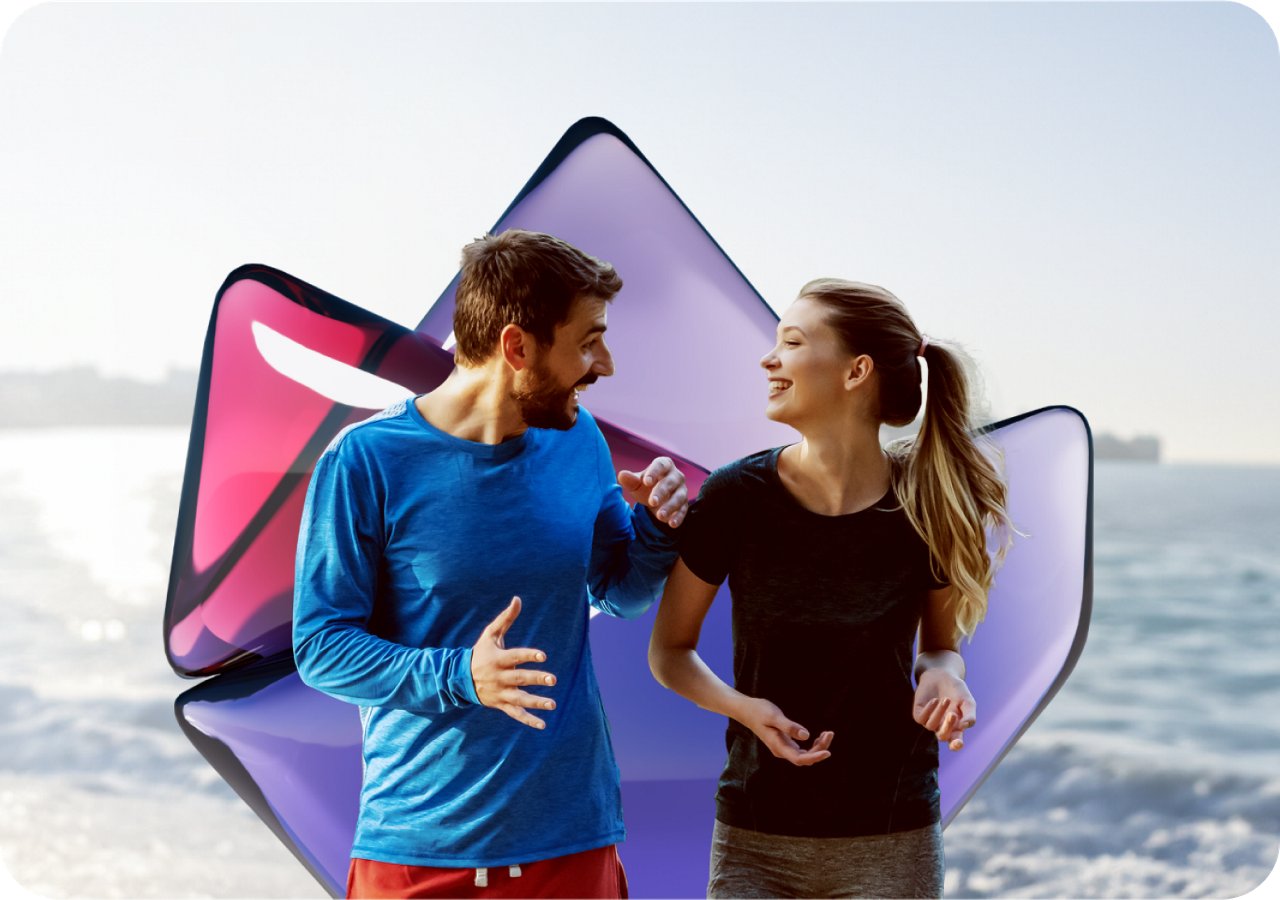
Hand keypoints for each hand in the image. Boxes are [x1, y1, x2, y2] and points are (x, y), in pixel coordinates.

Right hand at [470, 596, 555, 729]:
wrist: (459, 678)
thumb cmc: (480, 652)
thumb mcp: (490, 634)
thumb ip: (505, 619)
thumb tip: (517, 599)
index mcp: (498, 659)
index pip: (515, 657)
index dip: (529, 655)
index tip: (544, 656)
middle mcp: (499, 677)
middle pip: (519, 678)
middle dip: (536, 679)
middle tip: (553, 679)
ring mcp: (500, 692)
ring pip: (519, 699)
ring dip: (536, 702)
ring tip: (553, 704)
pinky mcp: (501, 704)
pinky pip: (515, 713)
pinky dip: (528, 720)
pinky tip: (542, 724)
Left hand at [618, 457, 687, 526]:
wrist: (655, 498)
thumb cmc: (646, 486)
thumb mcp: (636, 483)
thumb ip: (630, 480)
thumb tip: (622, 475)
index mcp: (664, 465)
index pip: (660, 465)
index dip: (654, 473)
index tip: (646, 482)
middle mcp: (676, 476)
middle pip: (670, 482)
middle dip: (661, 492)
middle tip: (652, 502)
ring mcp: (682, 490)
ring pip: (678, 497)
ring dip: (670, 507)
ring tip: (660, 516)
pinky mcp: (684, 504)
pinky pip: (683, 510)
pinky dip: (678, 517)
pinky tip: (671, 524)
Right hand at [737, 696, 833, 766]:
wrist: (747, 711)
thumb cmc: (759, 711)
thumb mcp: (774, 716)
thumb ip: (789, 726)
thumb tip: (806, 735)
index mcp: (778, 746)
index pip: (800, 759)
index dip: (815, 757)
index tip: (828, 752)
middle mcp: (781, 751)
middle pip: (805, 758)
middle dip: (820, 749)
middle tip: (830, 733)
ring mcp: (783, 749)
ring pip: (805, 756)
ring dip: (818, 748)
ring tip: (828, 733)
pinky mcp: (785, 744)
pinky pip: (802, 751)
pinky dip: (813, 746)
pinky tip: (819, 737)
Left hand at [913, 669, 975, 750]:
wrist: (942, 675)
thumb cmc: (957, 690)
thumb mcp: (968, 702)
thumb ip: (970, 715)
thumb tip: (964, 727)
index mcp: (955, 727)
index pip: (955, 742)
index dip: (956, 745)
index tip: (958, 743)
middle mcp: (941, 726)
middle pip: (942, 736)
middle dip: (947, 726)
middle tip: (952, 714)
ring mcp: (929, 720)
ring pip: (931, 726)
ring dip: (939, 713)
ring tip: (946, 699)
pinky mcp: (919, 713)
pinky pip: (921, 718)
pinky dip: (928, 710)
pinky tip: (935, 700)